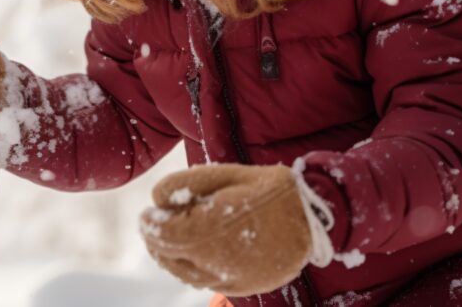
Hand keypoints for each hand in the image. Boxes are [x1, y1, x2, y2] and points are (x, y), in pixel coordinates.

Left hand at [139, 163, 311, 296]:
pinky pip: (208, 282)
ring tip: (172, 237)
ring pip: (187, 274)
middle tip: (154, 226)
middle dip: (158, 241)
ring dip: (173, 257)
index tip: (147, 215)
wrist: (315, 216)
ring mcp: (235, 279)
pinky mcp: (247, 287)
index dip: (150, 226)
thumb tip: (157, 200)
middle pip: (171, 258)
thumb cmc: (267, 188)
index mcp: (213, 229)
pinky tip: (197, 250)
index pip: (164, 236)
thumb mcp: (225, 173)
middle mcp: (221, 261)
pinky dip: (195, 268)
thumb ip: (186, 184)